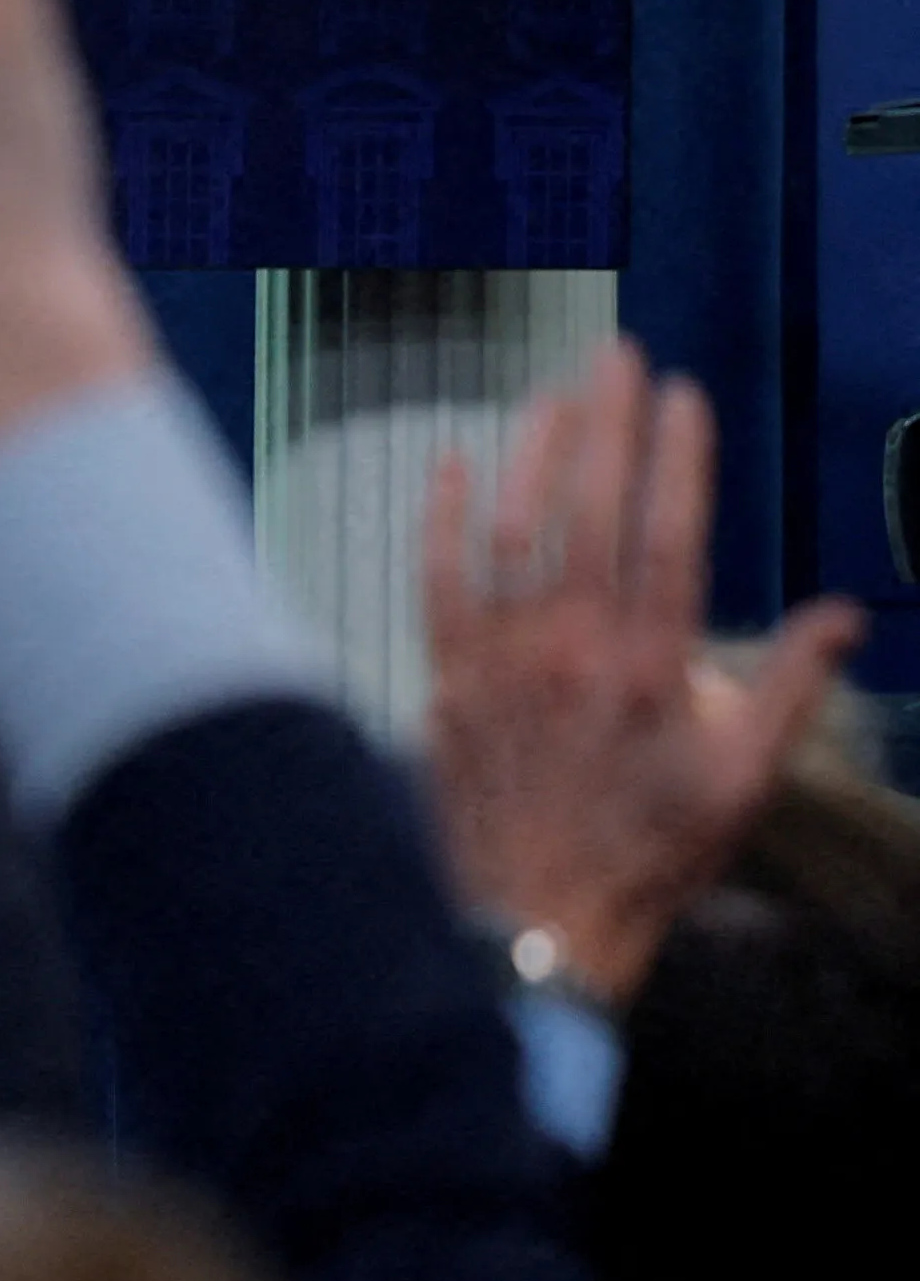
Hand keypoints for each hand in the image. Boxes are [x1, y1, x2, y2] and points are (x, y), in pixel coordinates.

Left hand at [420, 338, 867, 1008]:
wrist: (540, 923)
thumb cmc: (651, 852)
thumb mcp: (744, 779)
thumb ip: (787, 686)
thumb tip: (843, 614)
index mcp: (653, 668)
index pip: (668, 535)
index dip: (677, 458)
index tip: (682, 396)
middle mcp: (572, 652)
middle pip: (590, 512)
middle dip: (607, 426)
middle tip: (616, 357)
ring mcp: (500, 664)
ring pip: (511, 534)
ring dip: (533, 454)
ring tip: (555, 392)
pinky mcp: (447, 685)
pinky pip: (437, 585)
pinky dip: (442, 522)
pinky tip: (451, 465)